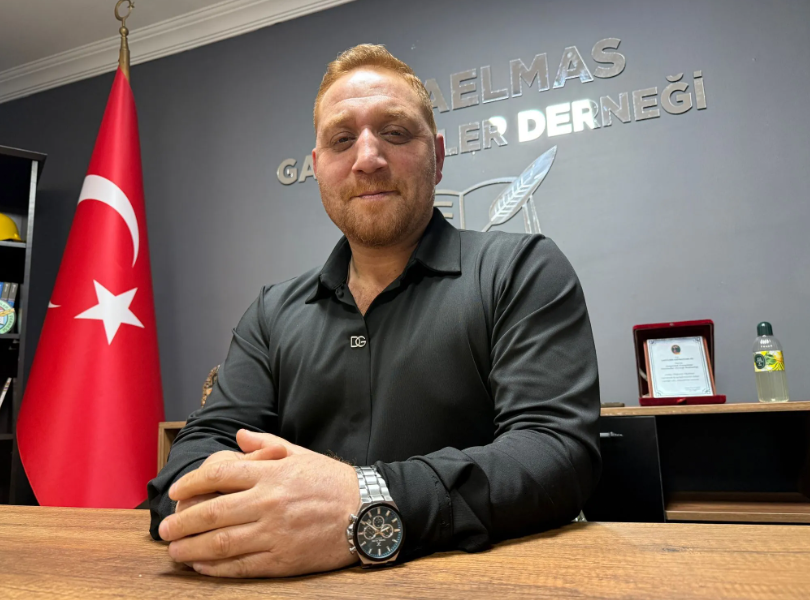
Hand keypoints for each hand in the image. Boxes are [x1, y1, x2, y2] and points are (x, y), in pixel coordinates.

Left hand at [158, 429, 359, 577]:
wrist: (367, 511)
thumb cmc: (331, 481)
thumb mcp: (300, 454)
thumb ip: (266, 444)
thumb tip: (238, 436)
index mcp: (271, 473)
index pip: (219, 475)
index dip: (191, 483)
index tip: (176, 492)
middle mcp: (269, 502)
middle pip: (212, 512)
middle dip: (182, 522)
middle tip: (164, 529)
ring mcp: (275, 533)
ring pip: (221, 543)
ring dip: (191, 548)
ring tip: (175, 551)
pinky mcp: (283, 559)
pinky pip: (241, 565)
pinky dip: (216, 568)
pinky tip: (202, 566)